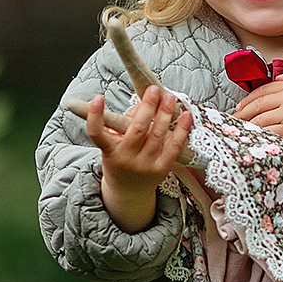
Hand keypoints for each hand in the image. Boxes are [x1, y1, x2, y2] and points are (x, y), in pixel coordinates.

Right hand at [86, 84, 192, 232]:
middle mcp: (126, 159)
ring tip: (170, 98)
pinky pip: (173, 146)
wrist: (128, 192)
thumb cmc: (120, 160)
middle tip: (154, 89)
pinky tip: (186, 115)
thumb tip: (145, 103)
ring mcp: (145, 165)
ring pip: (157, 135)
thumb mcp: (114, 143)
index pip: (97, 133)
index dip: (95, 115)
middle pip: (137, 130)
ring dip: (166, 113)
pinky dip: (181, 130)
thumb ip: (125, 122)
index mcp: (110, 151)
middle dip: (147, 107)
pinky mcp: (161, 169)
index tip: (98, 97)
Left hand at [233, 69, 282, 172]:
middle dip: (242, 113)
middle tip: (232, 121)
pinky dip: (259, 136)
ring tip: (239, 132)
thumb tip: (280, 78)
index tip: (239, 107)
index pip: (263, 91)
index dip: (248, 99)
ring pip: (261, 120)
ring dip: (247, 126)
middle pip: (258, 106)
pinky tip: (252, 139)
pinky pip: (270, 133)